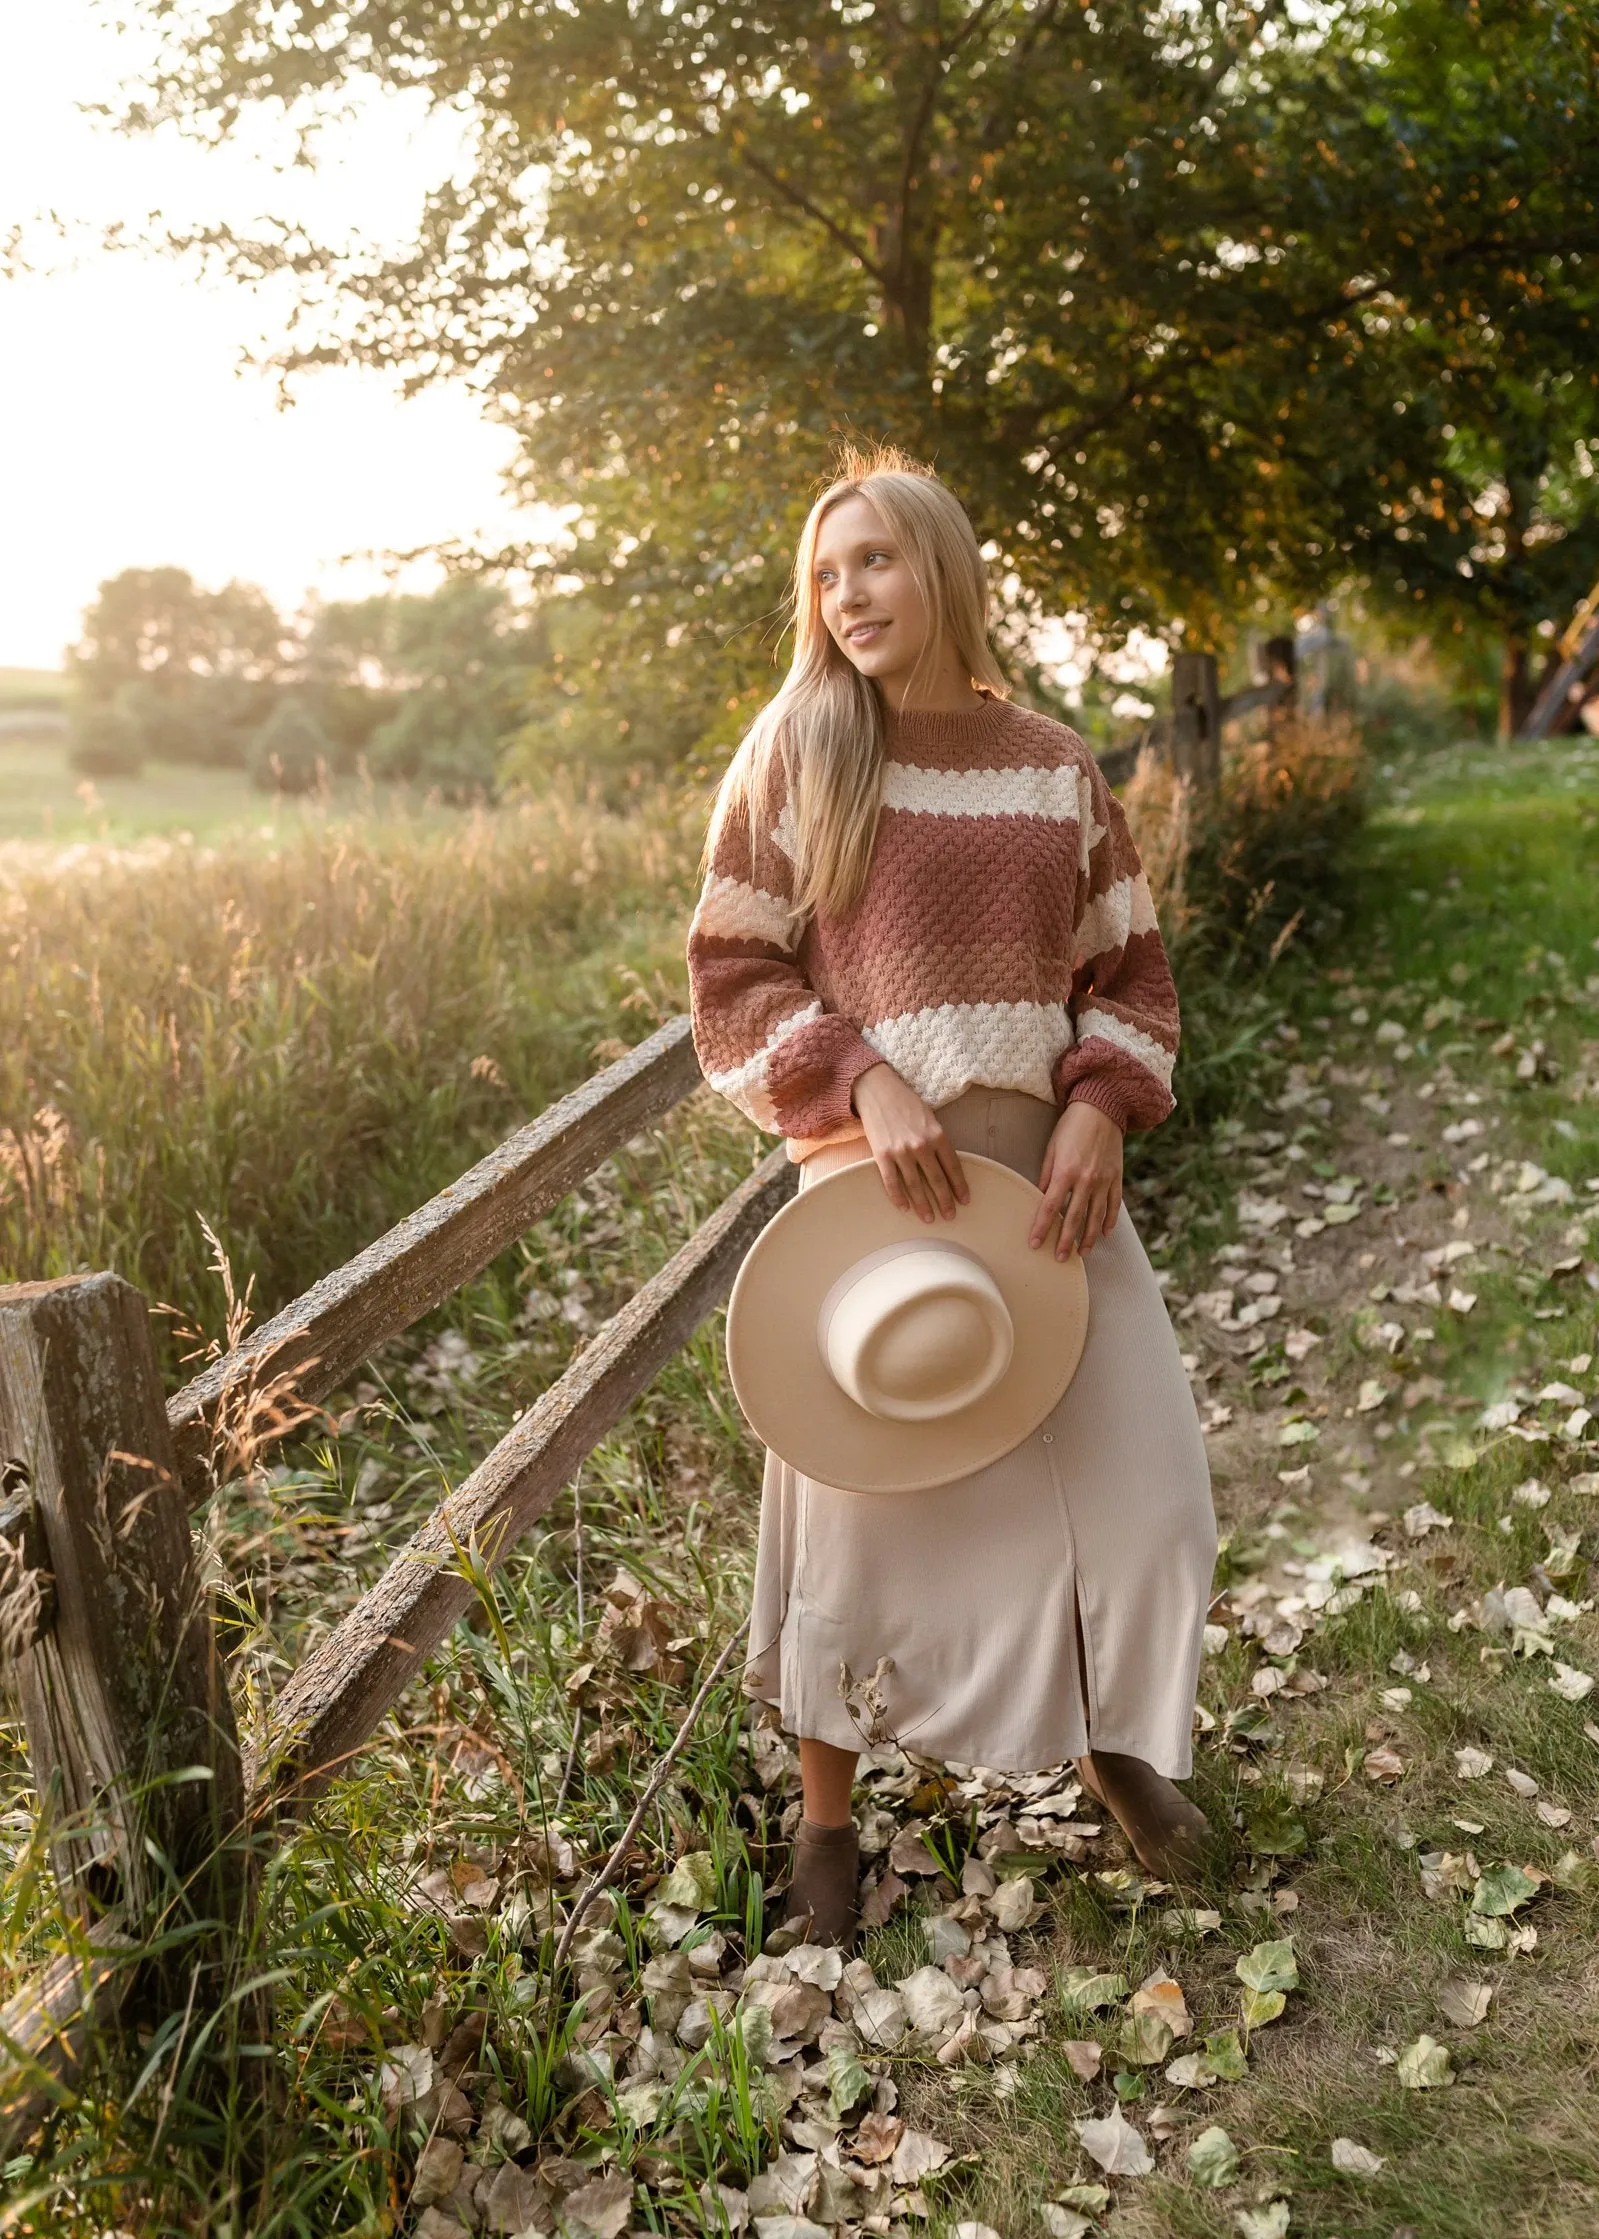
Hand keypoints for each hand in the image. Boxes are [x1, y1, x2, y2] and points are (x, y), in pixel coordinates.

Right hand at [851, 1063, 969, 1222]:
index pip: (953, 1167)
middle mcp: (921, 1146)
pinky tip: (905, 1208)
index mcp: (937, 1135)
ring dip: (923, 1205)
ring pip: (915, 1186)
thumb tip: (945, 1165)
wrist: (877, 1090)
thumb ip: (938, 1140)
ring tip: (929, 1218)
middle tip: (949, 1216)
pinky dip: (899, 1197)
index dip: (960, 1186)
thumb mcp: (930, 1118)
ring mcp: (901, 1152)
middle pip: (936, 1180)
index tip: (964, 1200)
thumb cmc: (906, 1103)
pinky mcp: (882, 1155)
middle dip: (944, 1201)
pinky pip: (892, 1182)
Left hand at [1030, 1101, 1123, 1258]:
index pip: (1050, 1207)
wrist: (1102, 1109)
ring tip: (1083, 1253)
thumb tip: (1041, 1196)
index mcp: (1065, 1171)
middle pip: (1074, 1218)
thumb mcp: (1052, 1147)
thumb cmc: (1071, 1126)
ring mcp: (1104, 1180)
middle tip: (1060, 1258)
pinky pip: (1114, 1205)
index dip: (1041, 1227)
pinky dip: (1110, 1221)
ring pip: (1096, 1217)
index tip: (1035, 1244)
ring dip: (1089, 1238)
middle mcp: (1086, 1180)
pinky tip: (1105, 1234)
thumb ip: (1046, 1174)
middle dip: (1066, 1241)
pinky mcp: (1117, 1178)